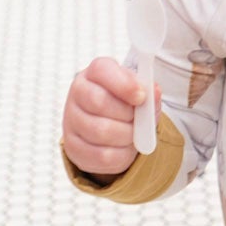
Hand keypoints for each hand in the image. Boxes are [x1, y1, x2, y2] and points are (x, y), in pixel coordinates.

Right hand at [62, 57, 158, 178]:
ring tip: (133, 134)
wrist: (111, 130)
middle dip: (127, 114)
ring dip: (127, 136)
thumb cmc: (126, 105)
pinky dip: (121, 154)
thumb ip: (148, 92)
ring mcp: (71, 120)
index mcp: (94, 73)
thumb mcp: (139, 93)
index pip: (102, 70)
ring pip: (101, 131)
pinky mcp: (73, 147)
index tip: (141, 96)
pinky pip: (102, 155)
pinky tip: (124, 147)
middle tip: (138, 119)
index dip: (124, 84)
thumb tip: (154, 92)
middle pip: (99, 101)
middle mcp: (78, 92)